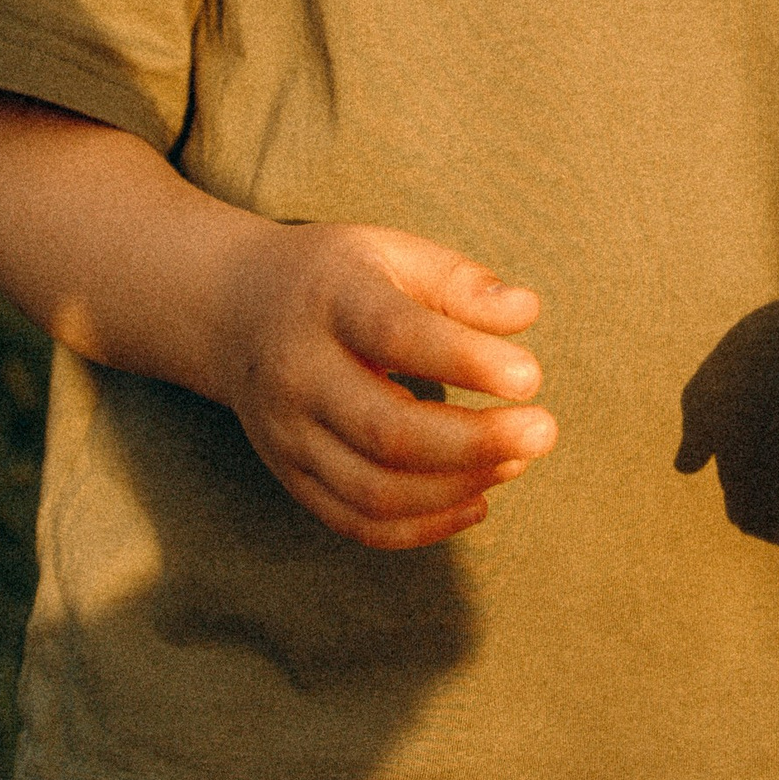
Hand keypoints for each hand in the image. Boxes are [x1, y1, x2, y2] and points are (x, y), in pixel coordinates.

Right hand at [208, 217, 555, 550]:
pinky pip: (357, 524)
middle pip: (387, 432)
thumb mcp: (392, 252)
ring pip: (375, 491)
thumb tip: (527, 312)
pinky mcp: (291, 478)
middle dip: (475, 442)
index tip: (531, 375)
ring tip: (516, 458)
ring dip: (457, 485)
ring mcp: (289, 435)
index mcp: (329, 302)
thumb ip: (460, 282)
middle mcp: (299, 374)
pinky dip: (424, 527)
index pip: (396, 336)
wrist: (232, 310)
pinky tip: (477, 500)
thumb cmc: (336, 278)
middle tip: (545, 430)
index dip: (467, 360)